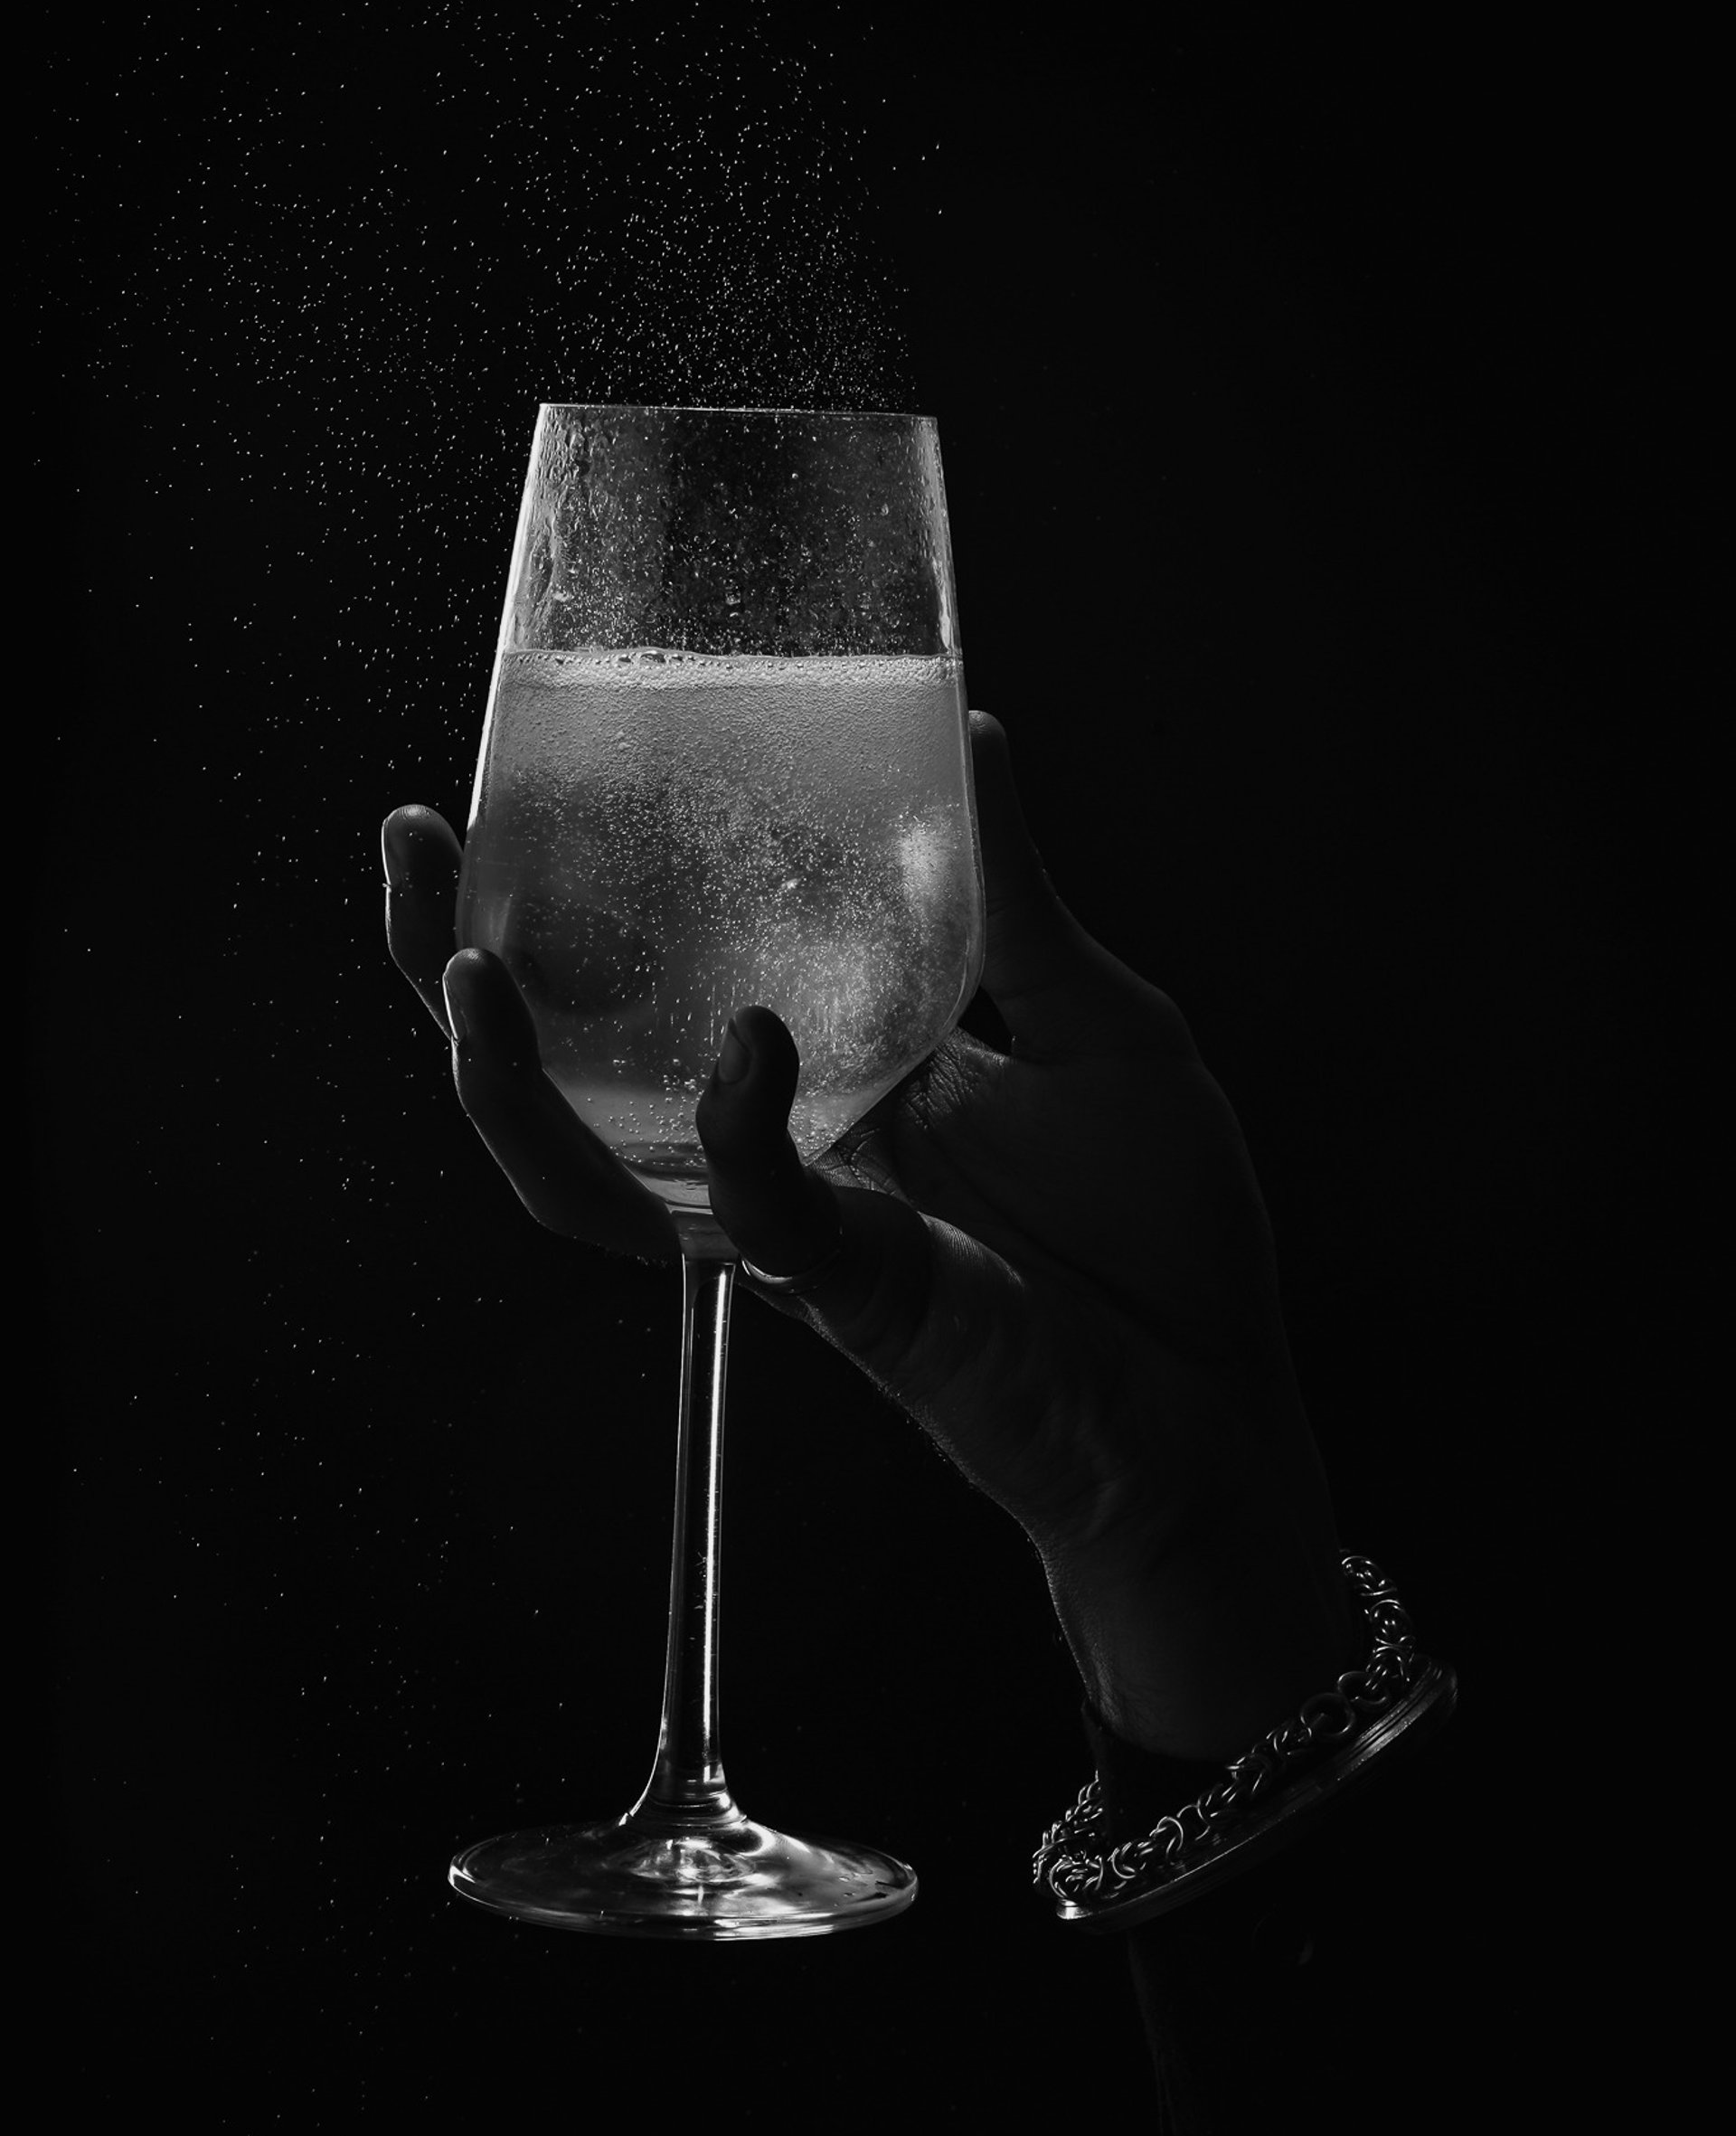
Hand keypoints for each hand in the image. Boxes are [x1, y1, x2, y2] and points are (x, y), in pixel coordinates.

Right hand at [382, 714, 1354, 1759]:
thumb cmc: (1160, 1229)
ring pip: (587, 1171)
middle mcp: (770, 1146)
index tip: (496, 780)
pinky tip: (744, 1041)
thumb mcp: (1089, 1019)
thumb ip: (1011, 896)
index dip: (546, 899)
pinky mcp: (848, 1290)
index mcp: (813, 1067)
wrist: (1220, 1404)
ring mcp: (792, 1225)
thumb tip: (969, 730)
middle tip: (415, 852)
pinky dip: (734, 1127)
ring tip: (466, 966)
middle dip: (449, 974)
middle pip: (558, 1075)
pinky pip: (753, 1212)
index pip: (640, 986)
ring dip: (504, 1081)